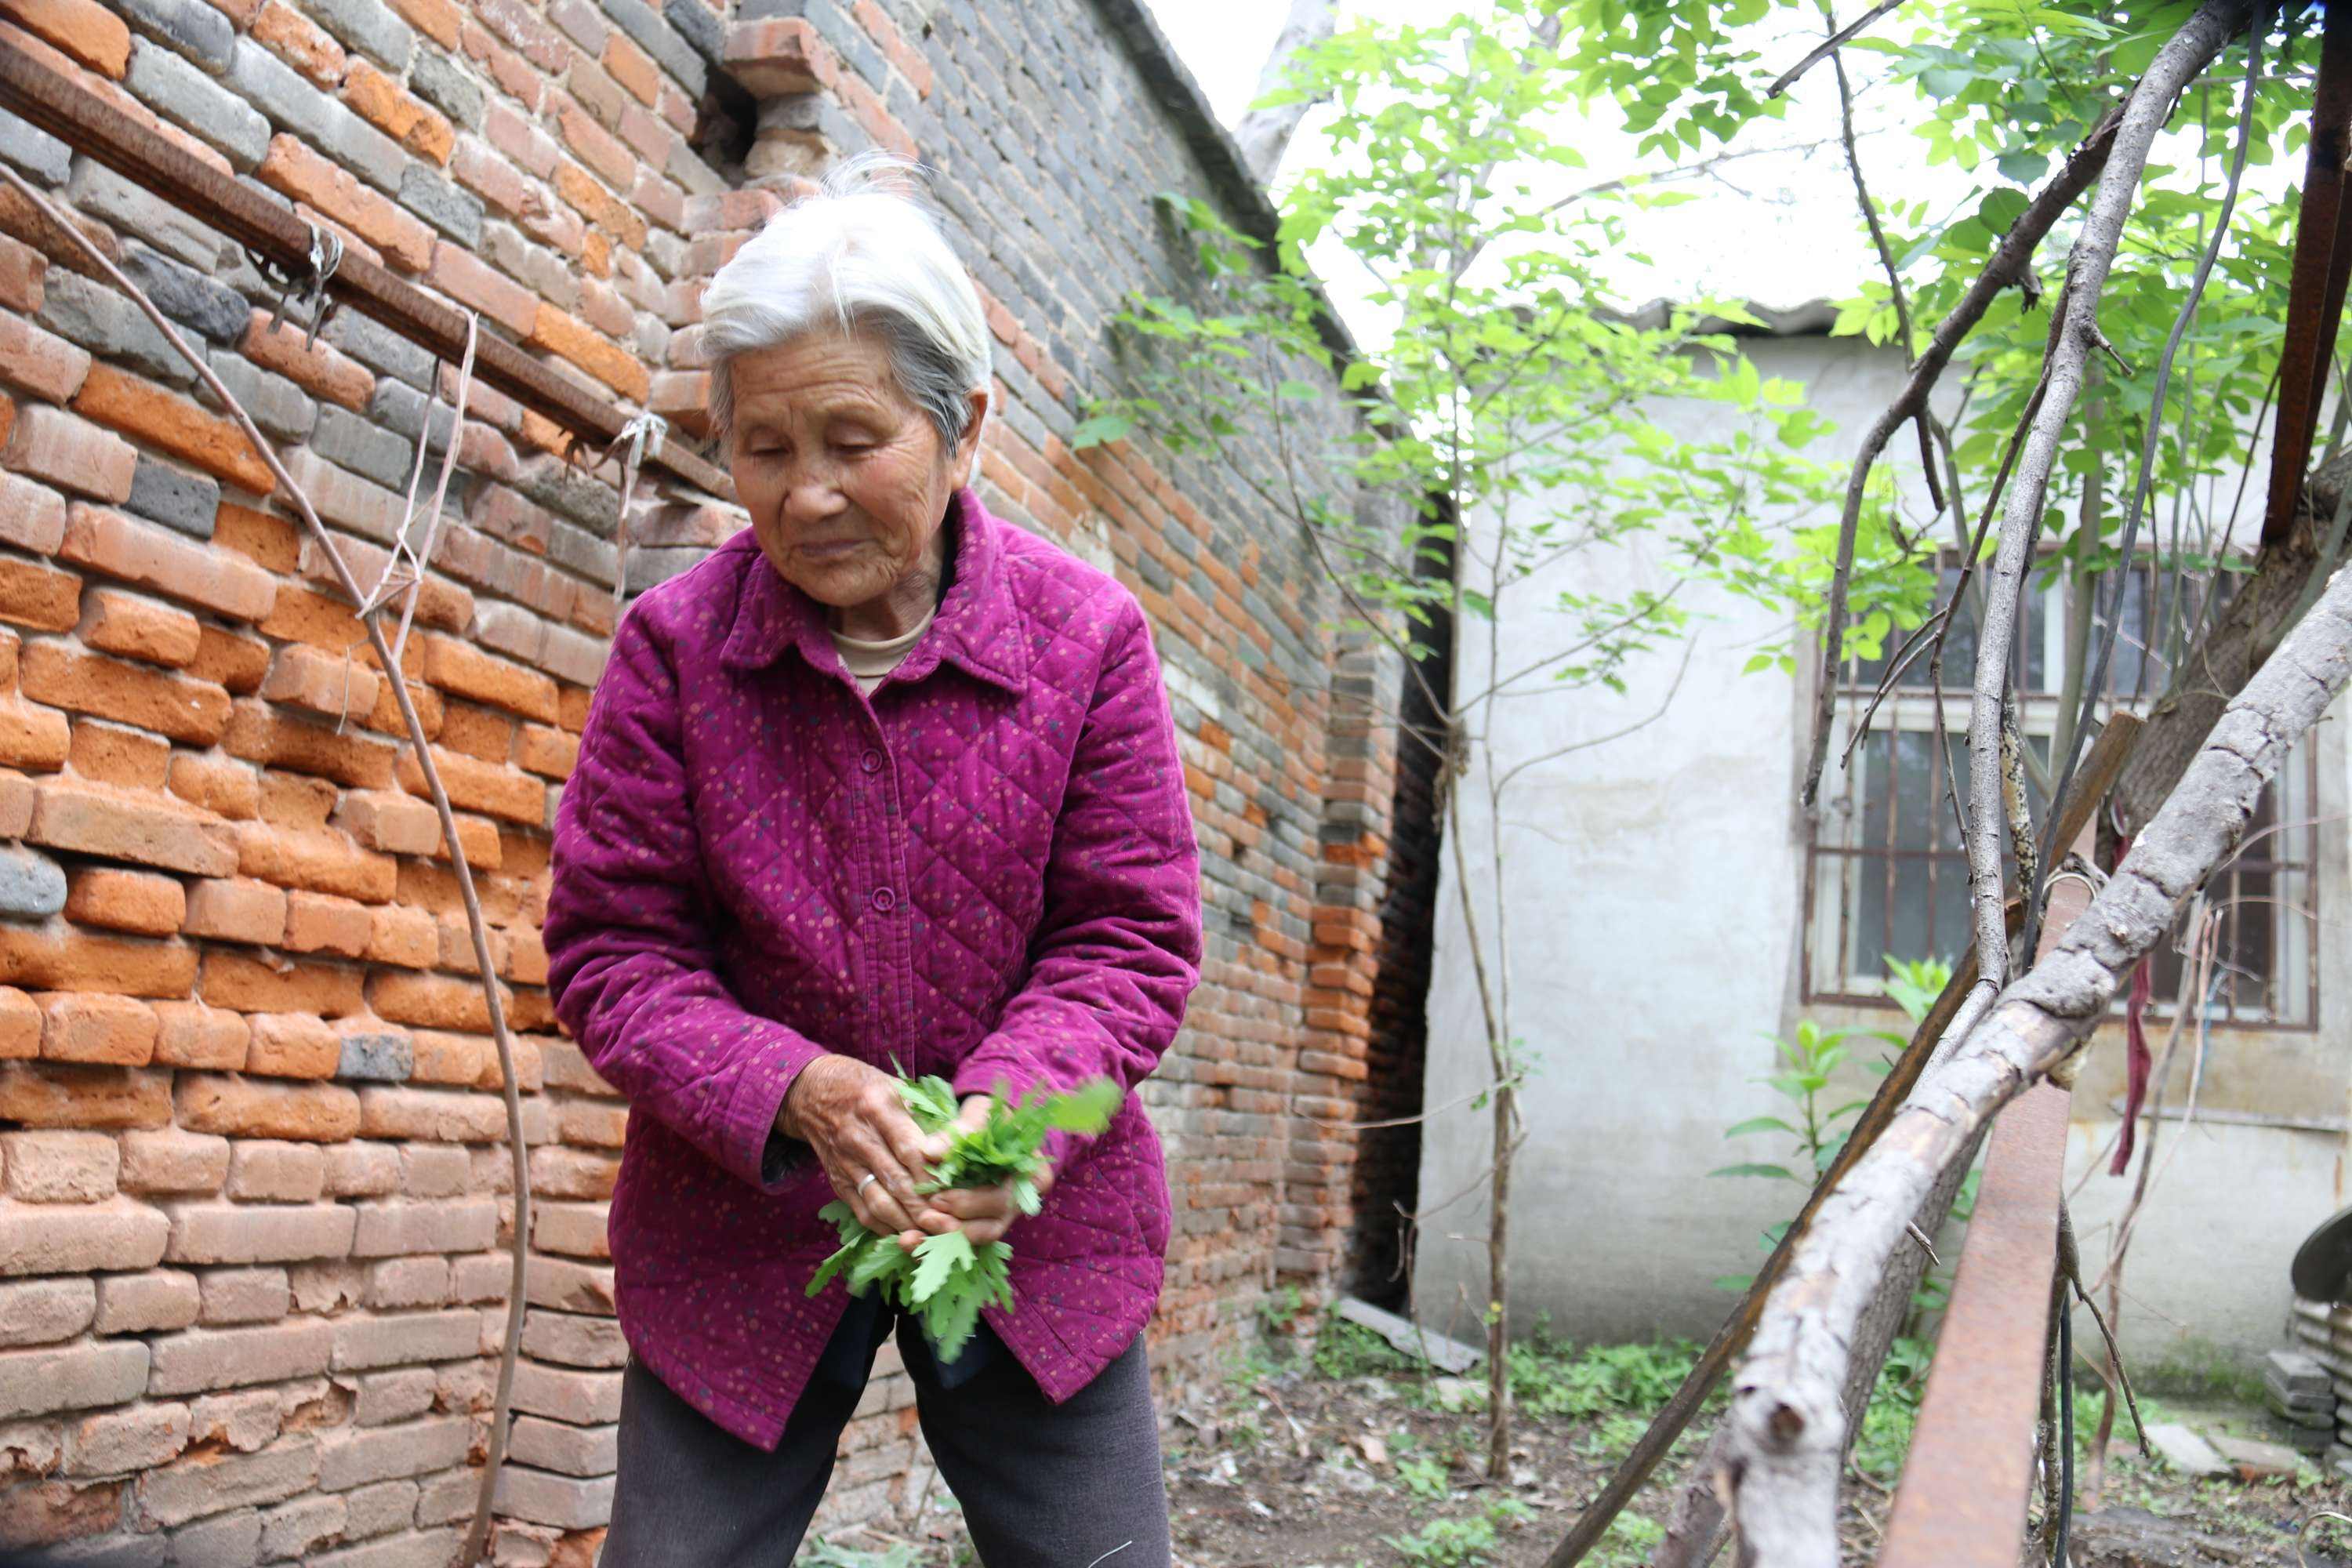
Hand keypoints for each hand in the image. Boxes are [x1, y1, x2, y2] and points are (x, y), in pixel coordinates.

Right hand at [778, 1056, 936, 1250]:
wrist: (811, 1093)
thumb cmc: (862, 1086)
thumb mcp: (893, 1085)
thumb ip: (921, 1113)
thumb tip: (951, 1145)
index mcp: (877, 1107)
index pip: (909, 1148)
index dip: (932, 1174)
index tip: (954, 1191)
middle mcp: (858, 1138)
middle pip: (897, 1181)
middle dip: (925, 1207)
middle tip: (951, 1226)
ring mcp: (845, 1163)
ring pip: (879, 1202)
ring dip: (906, 1223)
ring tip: (932, 1235)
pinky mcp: (837, 1181)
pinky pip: (862, 1211)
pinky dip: (885, 1227)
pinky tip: (906, 1234)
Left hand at [912, 1095, 1054, 1247]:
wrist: (983, 1128)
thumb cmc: (986, 1119)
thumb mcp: (979, 1114)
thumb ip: (961, 1130)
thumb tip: (930, 1151)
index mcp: (1032, 1176)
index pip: (1005, 1198)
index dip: (971, 1203)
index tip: (938, 1198)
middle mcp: (1021, 1203)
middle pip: (992, 1224)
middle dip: (955, 1223)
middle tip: (923, 1215)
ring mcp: (1001, 1217)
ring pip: (976, 1239)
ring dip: (942, 1239)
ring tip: (911, 1236)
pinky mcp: (979, 1225)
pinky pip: (960, 1243)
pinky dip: (934, 1244)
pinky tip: (908, 1241)